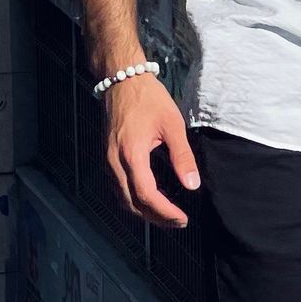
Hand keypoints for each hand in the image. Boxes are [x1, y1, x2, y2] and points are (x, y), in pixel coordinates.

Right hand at [104, 73, 200, 228]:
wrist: (122, 79)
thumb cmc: (149, 99)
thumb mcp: (172, 124)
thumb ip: (182, 156)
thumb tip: (193, 185)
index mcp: (132, 155)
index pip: (146, 195)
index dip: (165, 212)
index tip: (182, 219)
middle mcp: (115, 162)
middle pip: (132, 203)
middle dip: (155, 217)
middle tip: (178, 221)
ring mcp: (108, 160)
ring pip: (122, 198)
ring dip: (143, 211)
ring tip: (166, 215)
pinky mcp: (107, 157)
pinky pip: (118, 188)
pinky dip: (133, 199)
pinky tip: (149, 198)